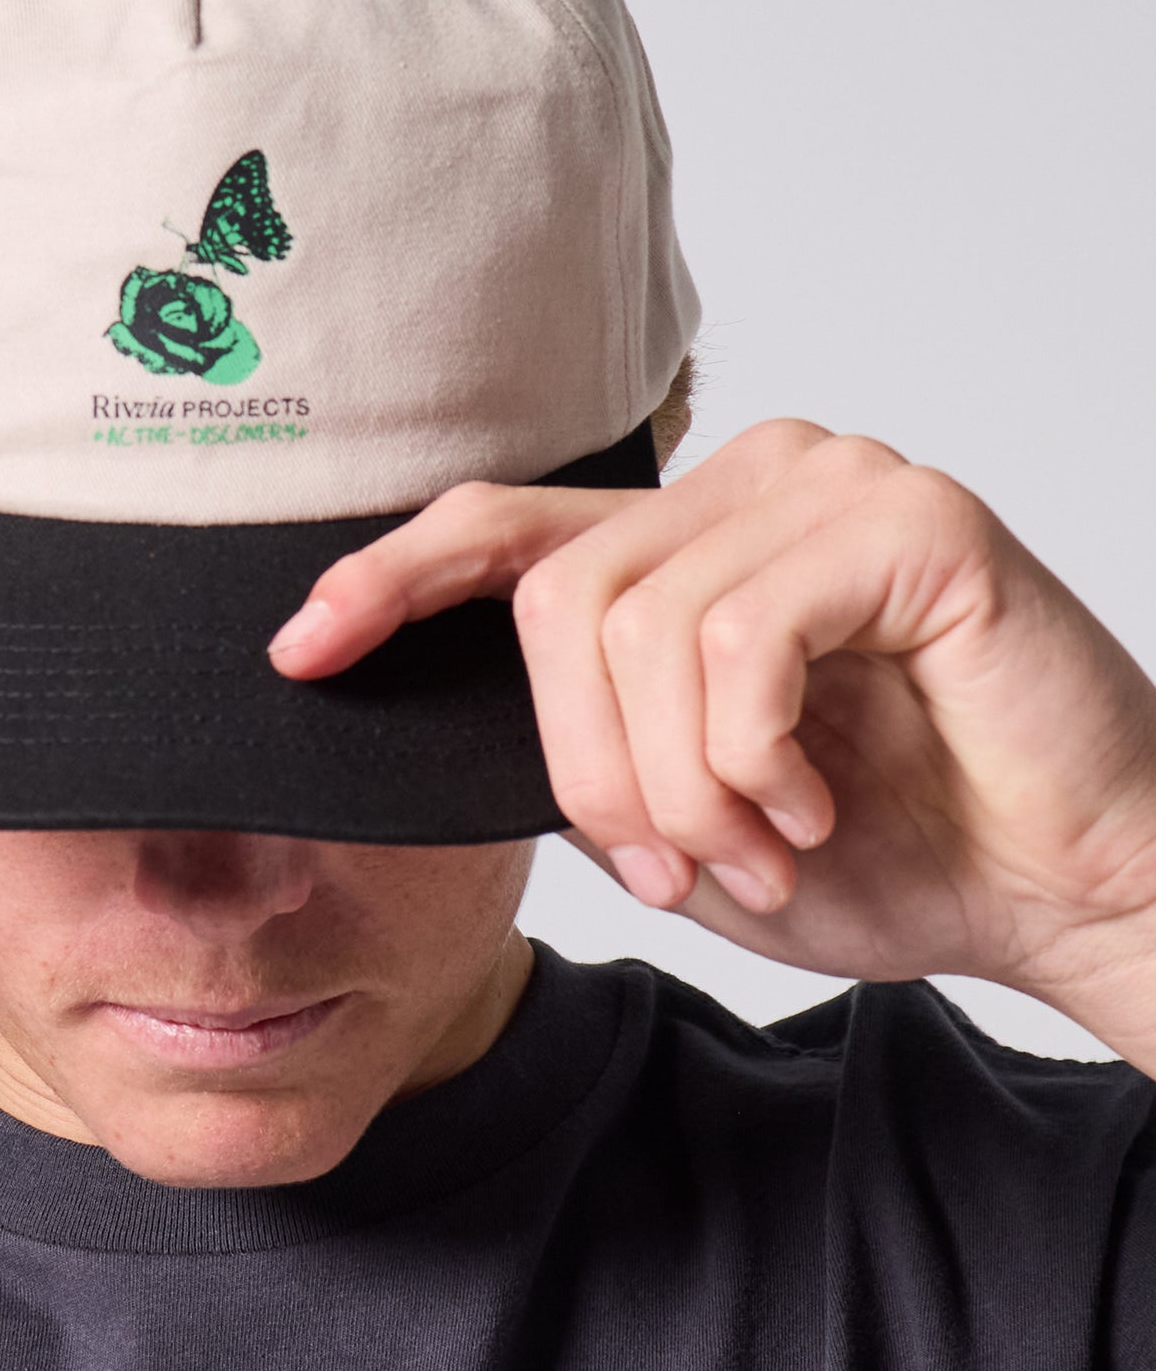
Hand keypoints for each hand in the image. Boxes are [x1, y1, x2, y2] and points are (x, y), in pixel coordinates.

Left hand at [268, 422, 1155, 1068]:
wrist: (1071, 891)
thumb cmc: (896, 849)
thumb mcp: (689, 816)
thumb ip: (590, 755)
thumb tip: (469, 732)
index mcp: (695, 537)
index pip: (510, 525)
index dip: (391, 576)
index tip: (299, 649)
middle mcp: (756, 479)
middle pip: (557, 601)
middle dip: (592, 769)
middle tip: (680, 870)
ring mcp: (835, 482)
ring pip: (641, 627)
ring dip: (681, 784)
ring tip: (765, 847)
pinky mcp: (913, 520)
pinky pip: (744, 634)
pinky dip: (753, 752)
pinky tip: (816, 803)